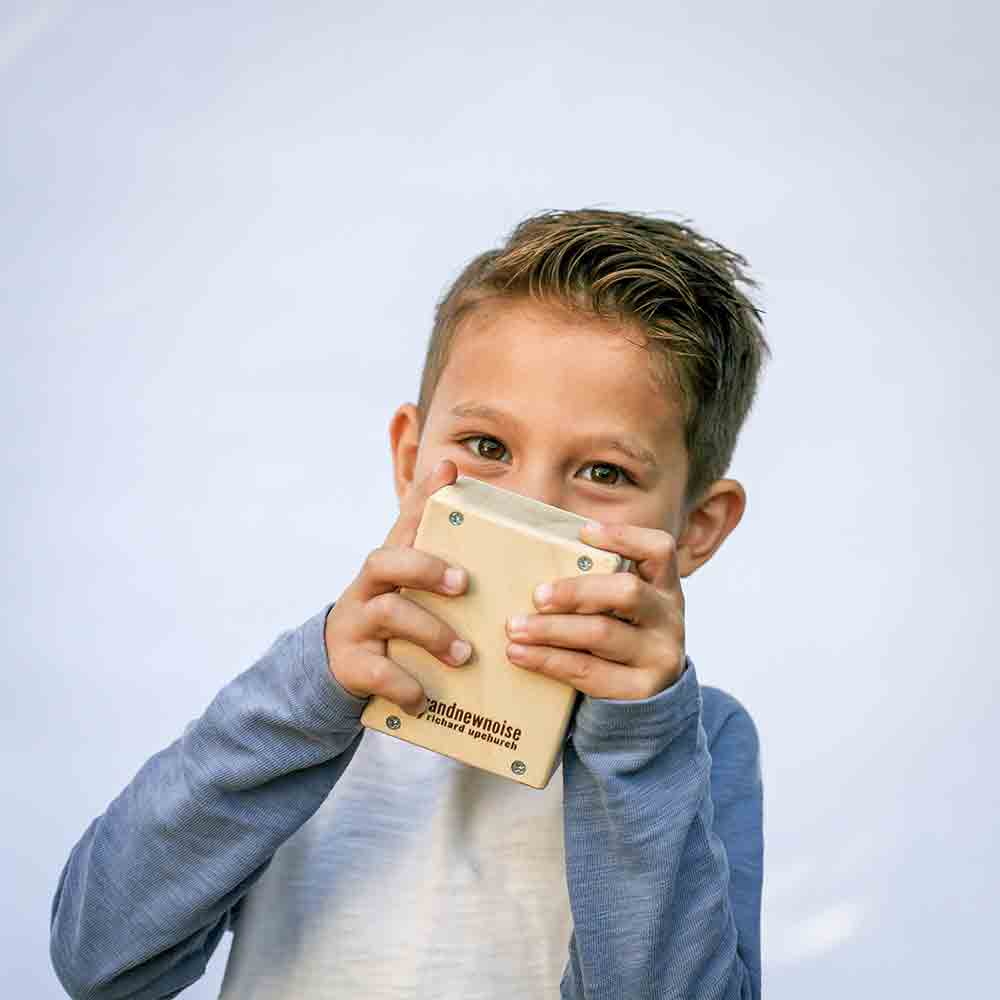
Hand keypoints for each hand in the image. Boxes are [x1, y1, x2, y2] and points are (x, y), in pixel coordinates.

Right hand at [323, 458, 473, 715]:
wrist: (340, 670)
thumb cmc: (392, 623)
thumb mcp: (412, 593)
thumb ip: (440, 564)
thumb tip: (480, 530)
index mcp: (389, 566)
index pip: (405, 522)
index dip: (424, 495)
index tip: (449, 471)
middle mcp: (368, 587)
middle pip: (387, 560)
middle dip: (426, 568)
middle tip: (464, 584)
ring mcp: (356, 624)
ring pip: (390, 613)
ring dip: (432, 633)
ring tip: (463, 655)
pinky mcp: (350, 663)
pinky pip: (377, 671)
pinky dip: (406, 685)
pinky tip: (425, 698)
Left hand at [504, 520, 685, 699]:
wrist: (644, 707)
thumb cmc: (618, 644)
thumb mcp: (620, 612)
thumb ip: (594, 586)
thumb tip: (529, 556)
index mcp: (664, 589)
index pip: (659, 549)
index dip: (625, 537)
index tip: (584, 533)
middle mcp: (668, 619)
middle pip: (626, 592)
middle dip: (575, 591)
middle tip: (536, 595)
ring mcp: (660, 656)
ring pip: (601, 634)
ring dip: (550, 628)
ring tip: (515, 627)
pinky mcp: (641, 690)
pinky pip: (588, 671)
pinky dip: (549, 660)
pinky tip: (521, 654)